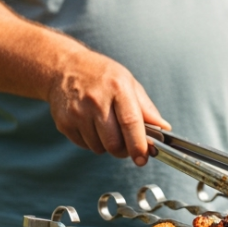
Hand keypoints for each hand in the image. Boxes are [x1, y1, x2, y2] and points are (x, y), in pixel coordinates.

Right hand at [47, 48, 169, 165]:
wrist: (63, 68)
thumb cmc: (101, 75)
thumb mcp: (128, 82)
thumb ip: (146, 108)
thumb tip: (164, 129)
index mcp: (117, 87)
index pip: (130, 123)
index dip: (138, 145)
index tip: (143, 159)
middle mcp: (96, 100)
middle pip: (113, 142)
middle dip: (124, 151)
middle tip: (127, 146)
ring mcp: (77, 112)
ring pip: (99, 148)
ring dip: (107, 145)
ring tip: (105, 127)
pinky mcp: (64, 122)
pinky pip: (84, 145)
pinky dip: (92, 142)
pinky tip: (90, 124)